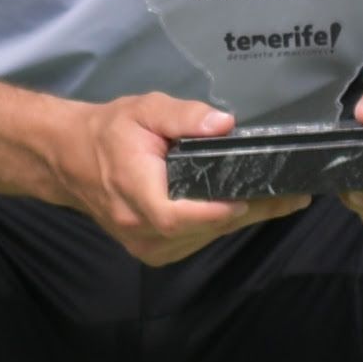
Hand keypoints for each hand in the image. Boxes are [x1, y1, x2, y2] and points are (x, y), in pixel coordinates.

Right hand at [64, 91, 296, 265]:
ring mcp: (147, 247)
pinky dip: (222, 225)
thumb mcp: (144, 109)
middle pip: (205, 228)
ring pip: (206, 238)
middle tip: (293, 195)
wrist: (69, 159)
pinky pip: (198, 241)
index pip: (181, 216)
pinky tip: (247, 207)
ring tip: (282, 200)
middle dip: (251, 211)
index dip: (219, 211)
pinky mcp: (154, 252)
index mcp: (135, 194)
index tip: (258, 197)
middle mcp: (142, 231)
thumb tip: (224, 123)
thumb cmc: (109, 131)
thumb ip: (183, 116)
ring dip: (242, 220)